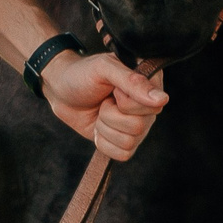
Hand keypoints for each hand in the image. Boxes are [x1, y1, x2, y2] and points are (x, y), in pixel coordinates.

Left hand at [39, 52, 167, 160]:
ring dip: (105, 127)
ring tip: (100, 111)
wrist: (60, 91)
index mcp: (150, 82)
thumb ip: (132, 81)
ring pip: (130, 142)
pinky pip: (123, 154)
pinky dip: (104, 142)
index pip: (154, 106)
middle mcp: (149, 105)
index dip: (126, 102)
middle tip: (103, 101)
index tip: (113, 90)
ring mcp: (139, 124)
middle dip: (110, 115)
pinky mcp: (125, 140)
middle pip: (140, 127)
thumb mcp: (104, 69)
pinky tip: (99, 126)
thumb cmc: (81, 74)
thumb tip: (162, 99)